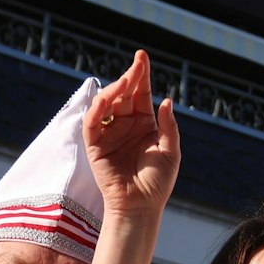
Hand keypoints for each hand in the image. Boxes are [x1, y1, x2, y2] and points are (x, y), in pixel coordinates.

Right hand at [83, 50, 179, 217]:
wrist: (141, 206)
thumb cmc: (158, 183)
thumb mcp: (170, 152)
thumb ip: (169, 126)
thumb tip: (166, 100)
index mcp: (145, 125)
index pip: (141, 94)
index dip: (141, 75)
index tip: (142, 56)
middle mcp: (126, 125)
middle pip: (124, 94)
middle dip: (129, 78)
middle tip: (136, 65)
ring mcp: (109, 134)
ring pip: (107, 104)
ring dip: (114, 90)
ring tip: (125, 82)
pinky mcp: (95, 145)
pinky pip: (93, 122)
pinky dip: (98, 108)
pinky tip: (108, 99)